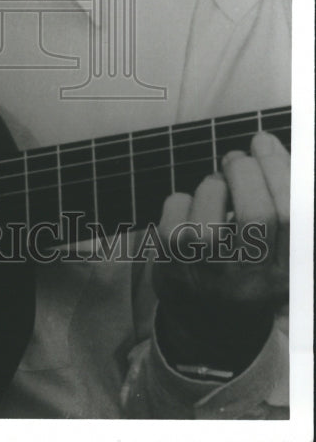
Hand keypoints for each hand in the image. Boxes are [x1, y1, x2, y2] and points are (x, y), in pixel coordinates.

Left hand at [153, 130, 288, 371]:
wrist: (204, 325)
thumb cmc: (244, 270)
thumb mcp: (275, 252)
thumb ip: (279, 204)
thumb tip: (267, 143)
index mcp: (284, 275)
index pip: (293, 217)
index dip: (279, 170)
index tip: (264, 139)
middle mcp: (249, 280)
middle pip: (256, 213)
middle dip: (246, 170)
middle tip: (237, 158)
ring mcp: (207, 272)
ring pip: (212, 202)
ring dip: (214, 182)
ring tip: (216, 188)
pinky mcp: (171, 260)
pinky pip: (178, 202)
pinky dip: (185, 196)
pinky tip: (191, 212)